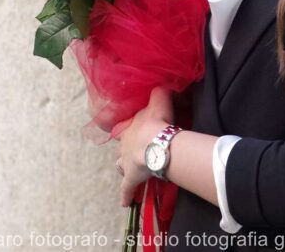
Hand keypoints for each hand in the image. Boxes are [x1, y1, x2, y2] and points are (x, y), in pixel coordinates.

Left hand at [114, 86, 174, 206]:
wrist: (154, 142)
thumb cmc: (156, 121)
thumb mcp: (159, 100)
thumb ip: (160, 91)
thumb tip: (164, 83)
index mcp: (129, 127)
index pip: (124, 127)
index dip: (127, 129)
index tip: (129, 131)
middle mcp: (124, 144)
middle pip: (121, 147)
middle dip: (125, 149)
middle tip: (134, 152)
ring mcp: (125, 162)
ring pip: (120, 165)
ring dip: (124, 167)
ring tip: (129, 171)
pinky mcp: (130, 178)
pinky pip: (126, 189)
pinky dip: (126, 195)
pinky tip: (126, 202)